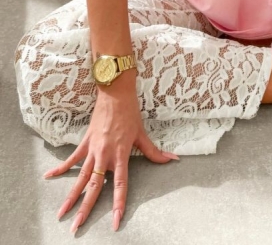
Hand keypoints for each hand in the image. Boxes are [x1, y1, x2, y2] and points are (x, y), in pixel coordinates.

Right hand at [42, 76, 178, 232]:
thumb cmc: (130, 113)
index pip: (120, 185)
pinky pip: (72, 159)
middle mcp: (105, 155)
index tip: (115, 222)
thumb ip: (154, 151)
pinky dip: (60, 168)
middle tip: (76, 228)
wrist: (115, 93)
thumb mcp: (142, 133)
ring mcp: (93, 150)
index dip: (118, 204)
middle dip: (85, 209)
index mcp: (120, 155)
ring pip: (80, 178)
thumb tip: (172, 159)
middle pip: (94, 187)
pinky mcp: (84, 142)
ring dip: (70, 197)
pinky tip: (48, 177)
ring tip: (61, 214)